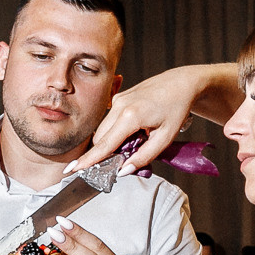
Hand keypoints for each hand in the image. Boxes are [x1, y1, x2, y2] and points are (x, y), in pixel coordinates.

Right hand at [67, 64, 238, 175]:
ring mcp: (118, 100)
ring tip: (136, 143)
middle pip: (100, 139)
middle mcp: (119, 106)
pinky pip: (110, 121)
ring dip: (112, 142)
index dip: (88, 160)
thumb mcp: (165, 137)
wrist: (181, 84)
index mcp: (131, 116)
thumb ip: (143, 156)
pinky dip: (116, 132)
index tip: (72, 170)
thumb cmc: (177, 109)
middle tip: (119, 163)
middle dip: (104, 153)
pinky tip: (134, 132)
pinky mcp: (119, 98)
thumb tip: (123, 171)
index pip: (104, 145)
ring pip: (104, 130)